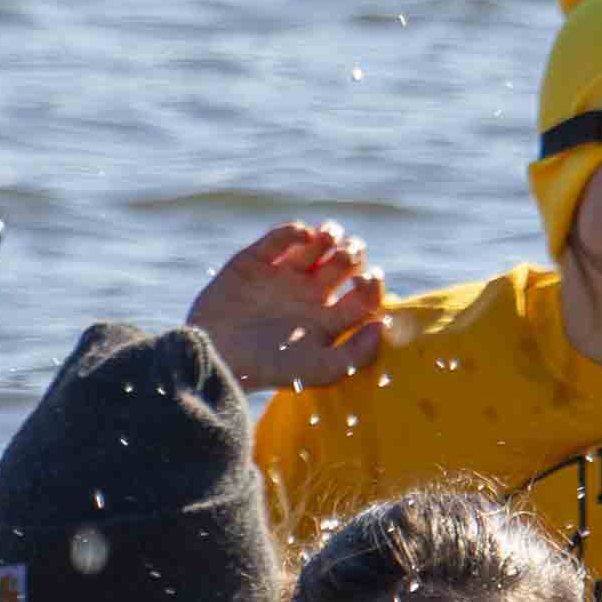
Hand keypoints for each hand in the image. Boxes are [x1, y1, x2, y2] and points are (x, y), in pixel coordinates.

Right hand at [185, 220, 391, 390]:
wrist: (217, 356)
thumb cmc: (269, 369)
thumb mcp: (319, 370)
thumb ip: (357, 354)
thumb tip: (385, 325)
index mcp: (327, 320)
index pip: (364, 295)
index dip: (373, 282)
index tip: (366, 281)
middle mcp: (308, 296)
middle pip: (345, 263)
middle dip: (353, 252)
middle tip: (347, 256)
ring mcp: (282, 277)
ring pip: (318, 243)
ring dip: (330, 234)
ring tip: (328, 239)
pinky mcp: (255, 262)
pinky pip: (282, 236)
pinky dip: (295, 231)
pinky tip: (302, 237)